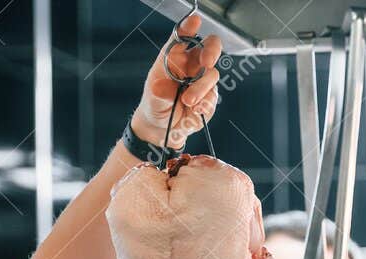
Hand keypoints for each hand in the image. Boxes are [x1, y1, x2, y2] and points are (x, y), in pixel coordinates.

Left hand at [130, 14, 222, 153]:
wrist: (161, 129)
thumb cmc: (155, 104)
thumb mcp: (152, 98)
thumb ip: (158, 93)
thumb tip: (162, 88)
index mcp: (175, 57)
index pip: (183, 37)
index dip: (189, 27)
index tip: (194, 21)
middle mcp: (192, 65)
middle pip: (210, 46)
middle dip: (212, 50)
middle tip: (207, 61)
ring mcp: (203, 80)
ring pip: (212, 75)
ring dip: (201, 88)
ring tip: (187, 102)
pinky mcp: (209, 98)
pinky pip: (213, 97)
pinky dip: (205, 103)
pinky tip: (195, 110)